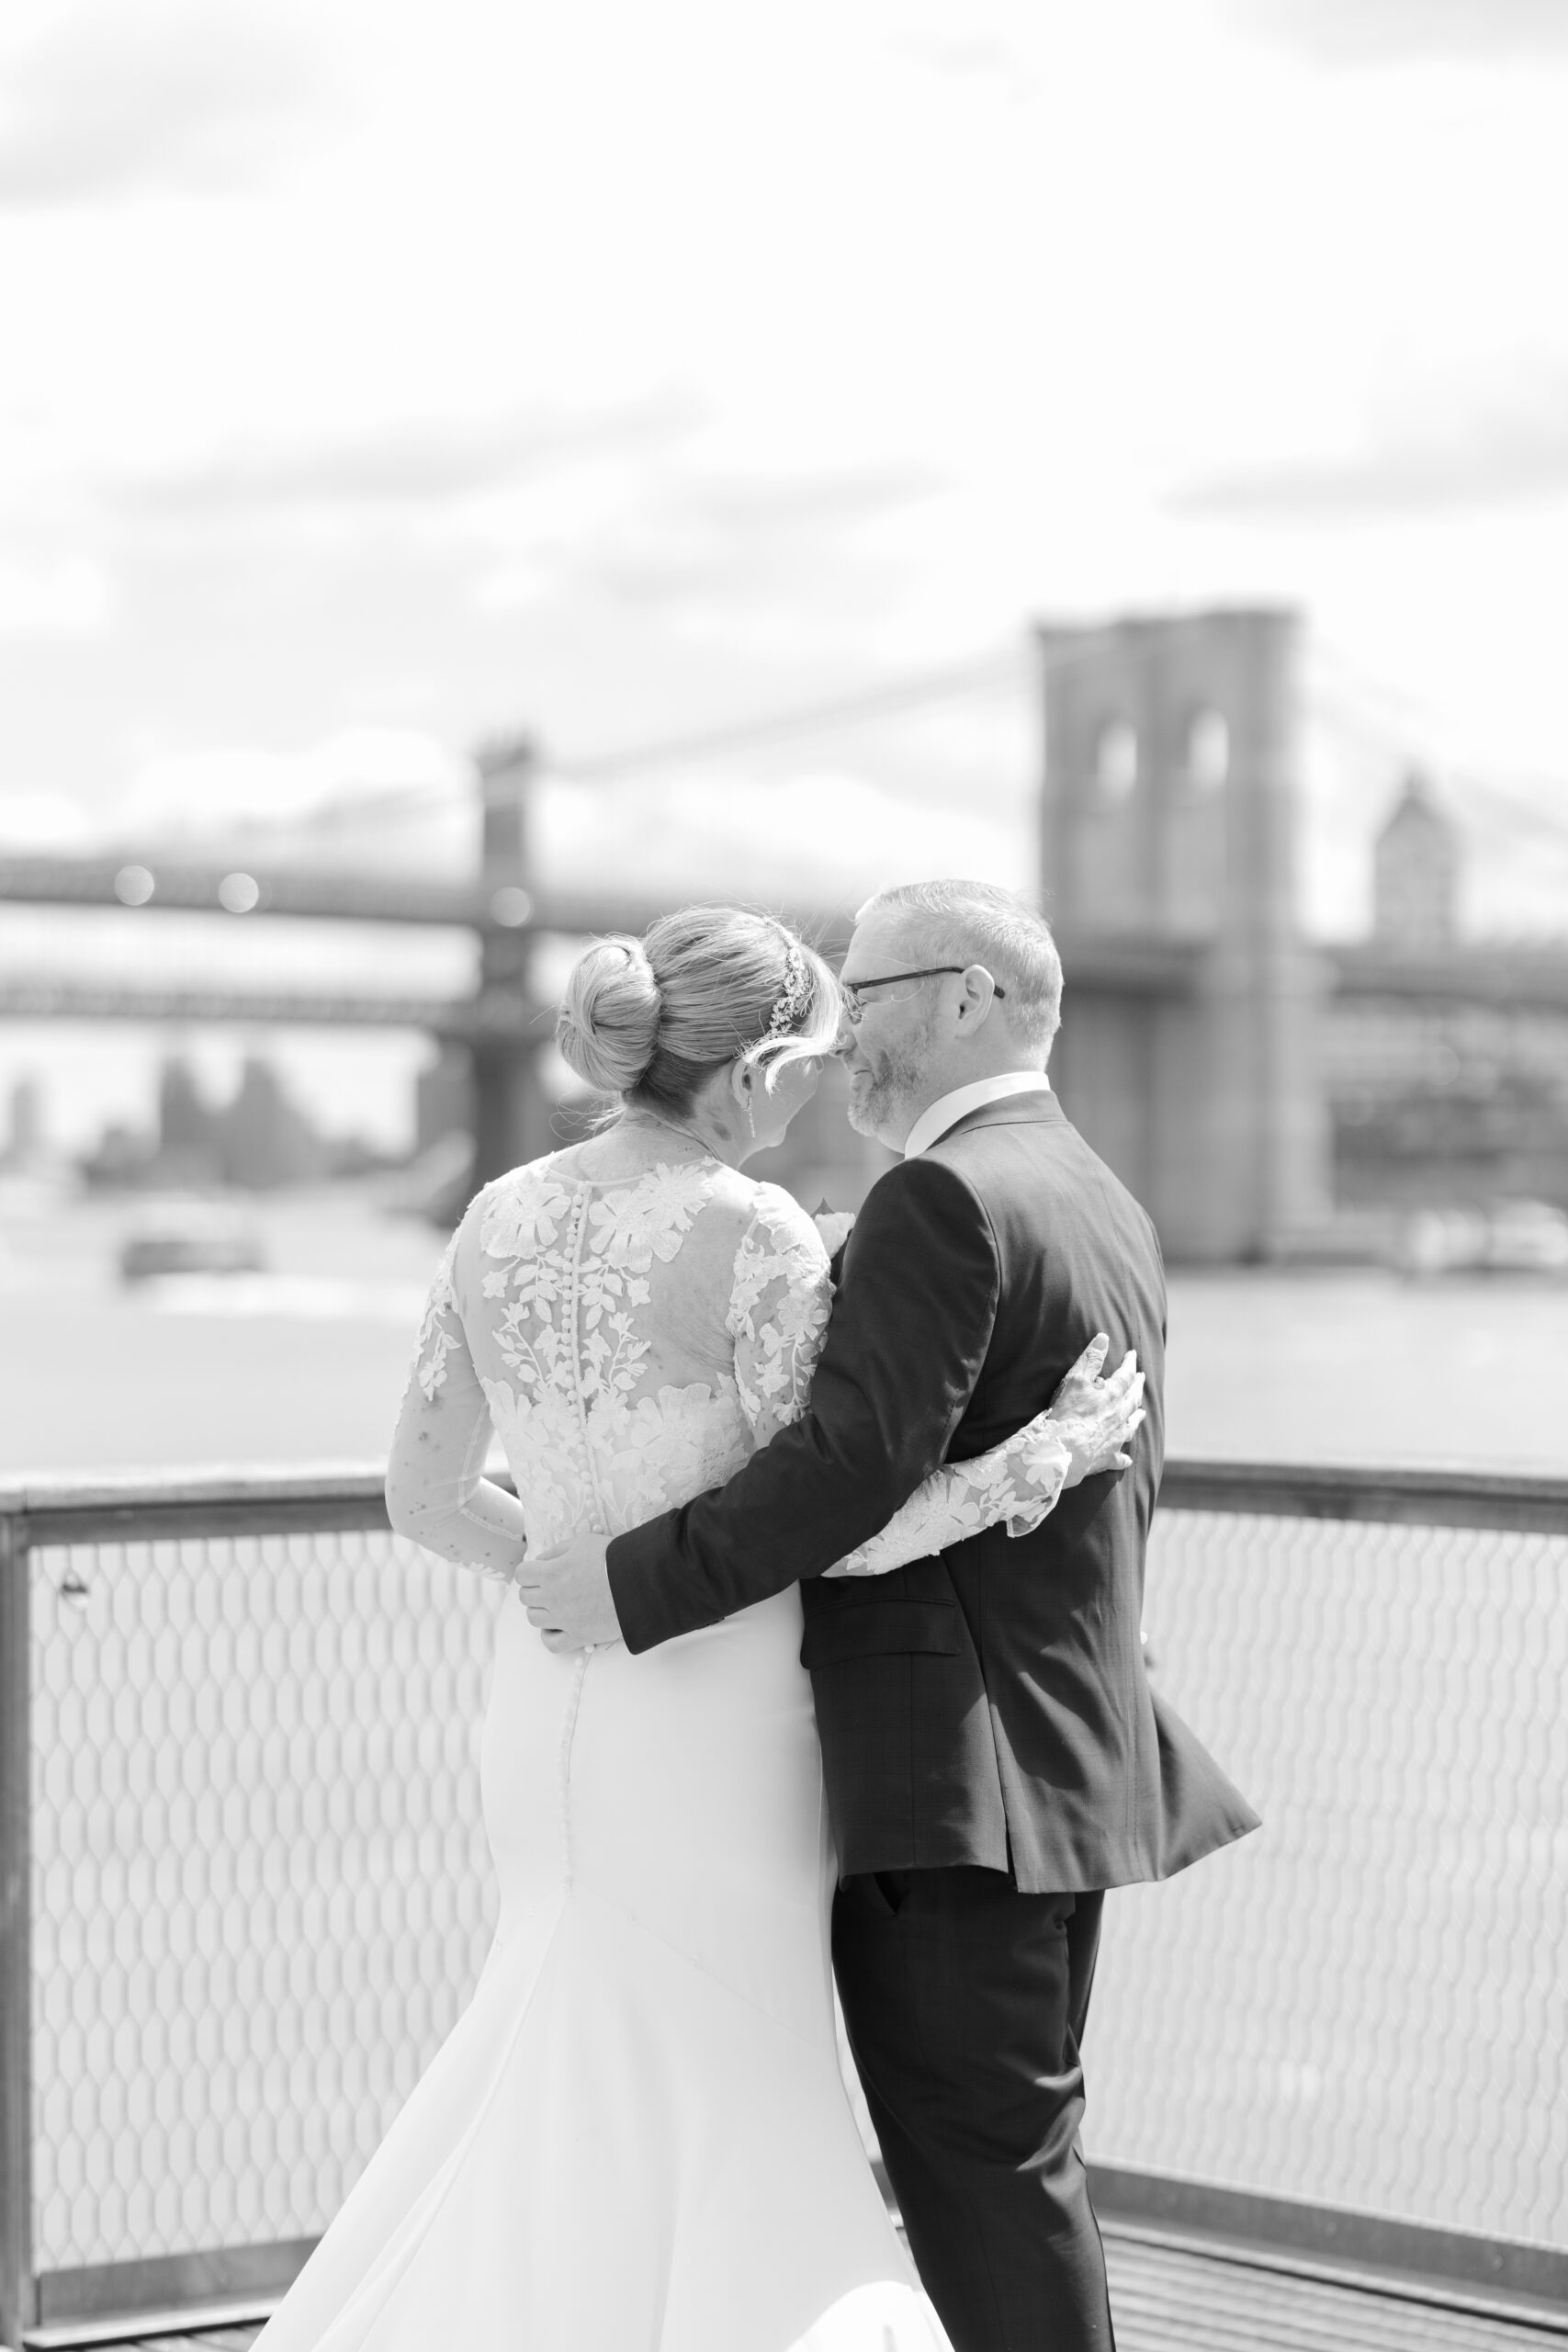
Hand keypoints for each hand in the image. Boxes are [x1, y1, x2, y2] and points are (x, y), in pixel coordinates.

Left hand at [513, 1532, 622, 1651]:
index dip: (530, 1571)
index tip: (542, 1570)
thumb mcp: (582, 1542)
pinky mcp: (579, 1637)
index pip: (522, 1574)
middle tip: (552, 1584)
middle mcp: (552, 1598)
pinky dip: (549, 1635)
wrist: (640, 1581)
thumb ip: (556, 1551)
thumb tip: (541, 1561)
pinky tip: (558, 1626)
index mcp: (551, 1573)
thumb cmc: (612, 1557)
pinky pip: (551, 1643)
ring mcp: (564, 1620)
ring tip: (557, 1603)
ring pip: (534, 1619)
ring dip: (541, 1610)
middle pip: (526, 1597)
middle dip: (535, 1588)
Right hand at [1046, 1335, 1144, 1484]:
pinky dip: (1124, 1456)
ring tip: (1141, 1412)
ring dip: (1136, 1417)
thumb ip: (1090, 1359)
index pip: (1125, 1375)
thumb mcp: (1075, 1380)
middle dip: (1137, 1386)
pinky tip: (1126, 1457)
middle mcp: (1119, 1417)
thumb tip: (1104, 1338)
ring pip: (1131, 1426)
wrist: (1062, 1452)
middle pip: (1133, 1399)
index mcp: (1112, 1396)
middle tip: (1141, 1379)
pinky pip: (1120, 1458)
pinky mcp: (1107, 1458)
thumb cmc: (1066, 1415)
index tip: (1132, 1355)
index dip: (1129, 1363)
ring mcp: (1115, 1439)